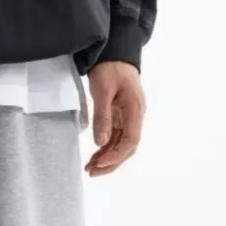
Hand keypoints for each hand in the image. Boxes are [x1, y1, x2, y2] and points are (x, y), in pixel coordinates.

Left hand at [85, 61, 145, 176]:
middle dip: (111, 162)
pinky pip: (116, 138)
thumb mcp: (102, 90)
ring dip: (107, 158)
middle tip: (92, 172)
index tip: (100, 164)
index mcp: (135, 109)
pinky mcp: (121, 117)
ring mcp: (129, 117)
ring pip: (121, 145)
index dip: (116, 155)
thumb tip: (101, 142)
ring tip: (90, 168)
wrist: (114, 53)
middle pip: (127, 147)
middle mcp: (135, 116)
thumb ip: (102, 117)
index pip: (130, 140)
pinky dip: (105, 148)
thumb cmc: (109, 68)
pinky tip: (94, 157)